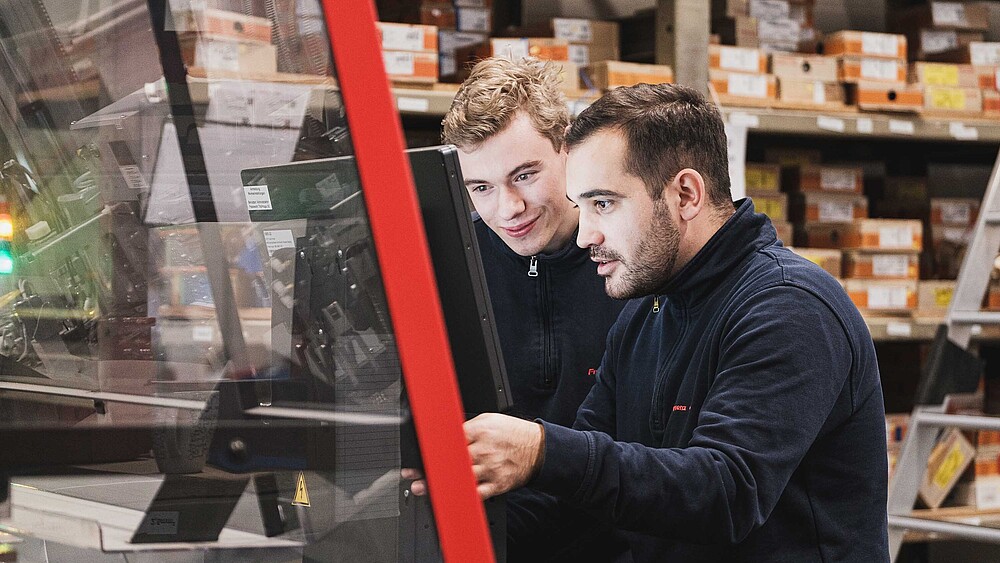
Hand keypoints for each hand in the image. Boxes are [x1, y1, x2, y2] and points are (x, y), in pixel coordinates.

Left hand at [400, 414, 544, 499]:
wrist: (538, 448)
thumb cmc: (512, 433)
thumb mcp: (489, 420)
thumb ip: (467, 427)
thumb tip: (447, 434)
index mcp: (479, 431)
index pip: (449, 439)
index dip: (433, 447)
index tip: (420, 455)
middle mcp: (483, 450)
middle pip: (452, 461)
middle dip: (432, 469)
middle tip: (415, 475)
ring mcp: (490, 469)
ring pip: (461, 479)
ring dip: (441, 485)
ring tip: (424, 488)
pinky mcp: (497, 484)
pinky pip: (477, 494)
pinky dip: (462, 497)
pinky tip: (449, 499)